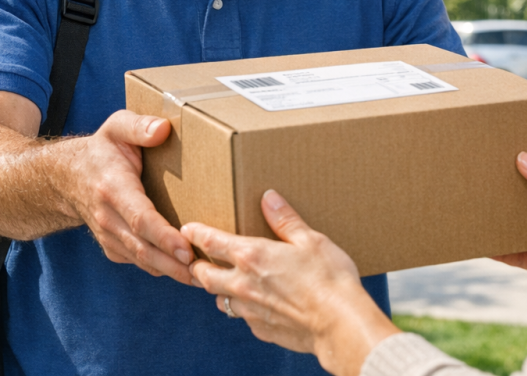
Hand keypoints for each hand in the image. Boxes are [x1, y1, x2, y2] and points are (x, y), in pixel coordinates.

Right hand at [65, 110, 193, 282]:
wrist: (66, 178)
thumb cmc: (101, 150)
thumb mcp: (116, 127)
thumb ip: (138, 126)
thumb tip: (163, 129)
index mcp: (113, 188)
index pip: (140, 218)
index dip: (164, 237)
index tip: (187, 249)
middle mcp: (108, 217)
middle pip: (144, 248)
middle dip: (175, 264)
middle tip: (206, 273)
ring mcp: (109, 236)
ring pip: (143, 260)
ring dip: (173, 272)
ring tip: (204, 277)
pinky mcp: (114, 247)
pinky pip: (140, 261)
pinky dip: (162, 268)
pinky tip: (187, 270)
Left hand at [183, 191, 398, 375]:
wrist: (339, 324)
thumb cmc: (328, 277)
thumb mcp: (310, 240)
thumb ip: (285, 220)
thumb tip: (268, 197)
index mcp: (251, 256)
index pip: (212, 242)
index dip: (196, 234)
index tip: (187, 229)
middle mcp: (243, 284)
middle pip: (204, 276)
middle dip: (197, 267)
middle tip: (198, 261)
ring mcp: (250, 311)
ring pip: (221, 300)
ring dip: (219, 291)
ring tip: (224, 284)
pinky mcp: (262, 329)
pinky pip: (243, 318)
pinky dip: (243, 309)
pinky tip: (256, 305)